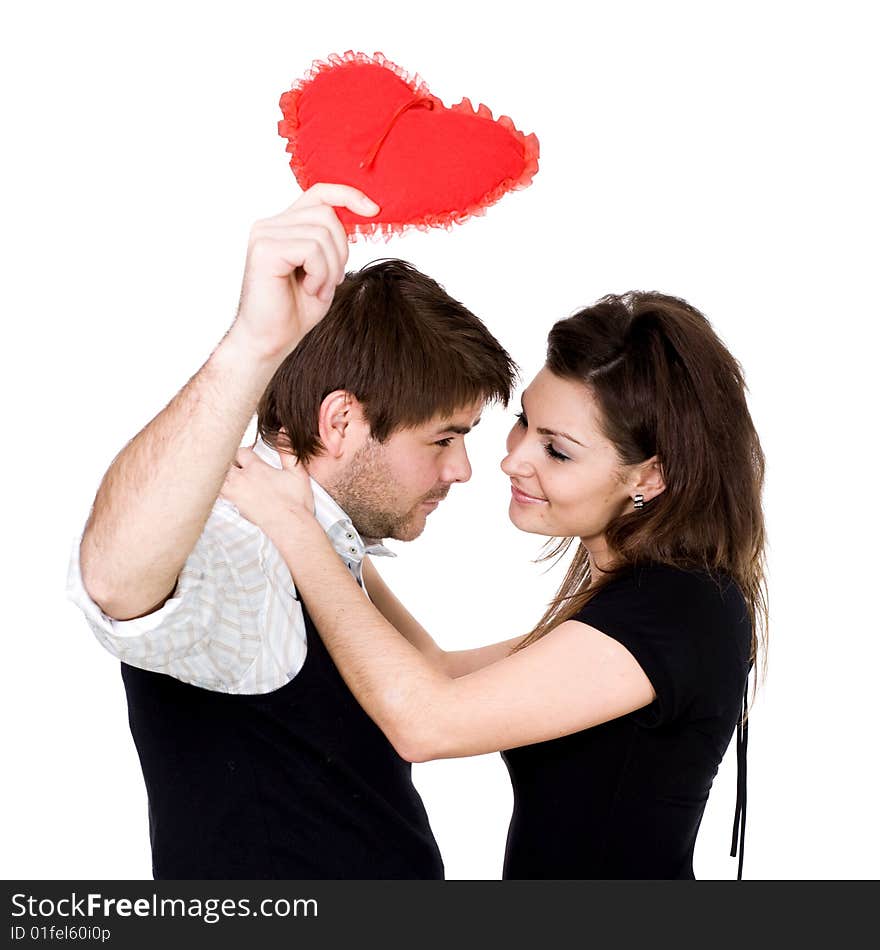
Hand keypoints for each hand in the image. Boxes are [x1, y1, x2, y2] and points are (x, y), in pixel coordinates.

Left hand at [220, 433, 315, 537]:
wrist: (290, 526)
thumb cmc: (295, 503)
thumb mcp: (297, 472)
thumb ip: (288, 450)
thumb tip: (283, 430)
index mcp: (256, 468)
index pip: (242, 451)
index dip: (245, 450)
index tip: (249, 454)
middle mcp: (242, 479)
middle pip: (224, 461)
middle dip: (227, 459)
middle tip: (232, 460)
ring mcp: (235, 493)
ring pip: (217, 477)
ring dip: (219, 472)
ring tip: (221, 471)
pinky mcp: (234, 506)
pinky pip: (216, 493)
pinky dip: (215, 489)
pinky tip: (218, 489)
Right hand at [231, 183, 379, 359]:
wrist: (270, 340)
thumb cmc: (295, 309)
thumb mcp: (325, 269)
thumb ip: (333, 241)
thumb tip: (362, 212)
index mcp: (284, 225)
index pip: (320, 192)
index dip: (349, 195)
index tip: (373, 210)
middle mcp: (270, 224)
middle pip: (328, 215)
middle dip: (341, 251)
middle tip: (329, 281)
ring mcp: (265, 234)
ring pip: (323, 234)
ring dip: (331, 268)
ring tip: (316, 289)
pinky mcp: (264, 249)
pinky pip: (311, 250)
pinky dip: (320, 274)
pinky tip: (308, 289)